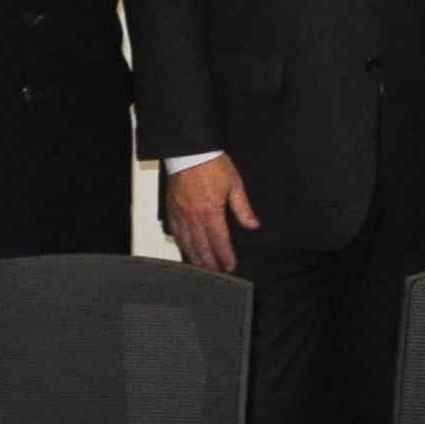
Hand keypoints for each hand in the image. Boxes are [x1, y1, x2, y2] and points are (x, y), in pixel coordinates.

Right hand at [164, 156, 258, 272]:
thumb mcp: (235, 185)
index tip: (230, 266)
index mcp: (211, 213)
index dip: (225, 256)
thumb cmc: (212, 165)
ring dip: (195, 257)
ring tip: (202, 267)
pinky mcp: (171, 209)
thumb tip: (253, 226)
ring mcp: (180, 214)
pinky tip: (185, 249)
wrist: (190, 151)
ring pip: (186, 243)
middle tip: (216, 272)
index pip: (219, 242)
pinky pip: (175, 232)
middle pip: (201, 247)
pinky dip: (181, 244)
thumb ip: (243, 209)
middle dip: (210, 263)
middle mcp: (193, 217)